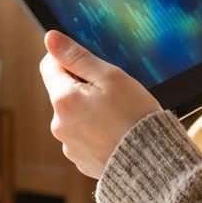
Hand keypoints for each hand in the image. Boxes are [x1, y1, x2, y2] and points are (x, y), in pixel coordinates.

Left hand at [39, 30, 160, 178]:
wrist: (152, 164)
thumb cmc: (135, 116)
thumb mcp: (110, 77)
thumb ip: (77, 57)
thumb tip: (51, 38)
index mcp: (64, 100)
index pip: (49, 65)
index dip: (71, 59)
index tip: (94, 66)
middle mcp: (59, 125)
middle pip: (64, 91)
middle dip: (84, 87)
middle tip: (114, 93)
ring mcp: (69, 145)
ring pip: (75, 115)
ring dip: (91, 110)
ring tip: (120, 116)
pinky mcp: (81, 160)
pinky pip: (85, 136)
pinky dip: (97, 131)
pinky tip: (118, 133)